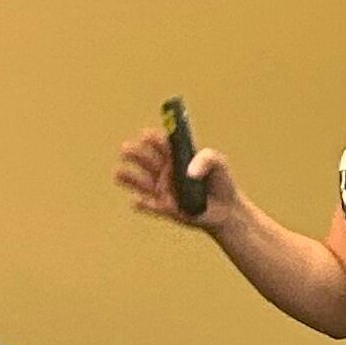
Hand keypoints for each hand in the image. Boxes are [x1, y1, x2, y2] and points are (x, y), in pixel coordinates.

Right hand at [115, 128, 240, 232]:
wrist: (226, 209)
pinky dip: (141, 203)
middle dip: (132, 152)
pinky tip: (138, 200)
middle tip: (126, 149)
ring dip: (126, 176)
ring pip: (137, 181)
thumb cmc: (220, 181)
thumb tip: (188, 172)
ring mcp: (161, 188)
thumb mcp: (219, 164)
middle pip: (142, 158)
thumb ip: (207, 159)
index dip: (150, 137)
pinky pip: (147, 205)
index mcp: (174, 155)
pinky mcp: (163, 207)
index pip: (158, 142)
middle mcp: (163, 170)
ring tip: (119, 173)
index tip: (146, 135)